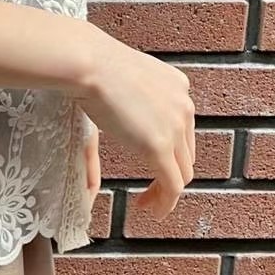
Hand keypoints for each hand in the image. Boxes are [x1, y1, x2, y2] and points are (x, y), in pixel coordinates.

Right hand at [75, 24, 195, 220]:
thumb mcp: (119, 86)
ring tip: (148, 206)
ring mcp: (174, 126)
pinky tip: (152, 211)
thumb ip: (124, 110)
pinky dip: (165, 202)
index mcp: (176, 86)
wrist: (89, 63)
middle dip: (169, 177)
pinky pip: (172, 184)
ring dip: (166, 194)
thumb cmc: (90, 66)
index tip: (153, 168)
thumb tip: (111, 124)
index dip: (170, 154)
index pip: (181, 130)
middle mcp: (183, 106)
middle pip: (185, 154)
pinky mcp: (160, 146)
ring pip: (181, 173)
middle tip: (148, 194)